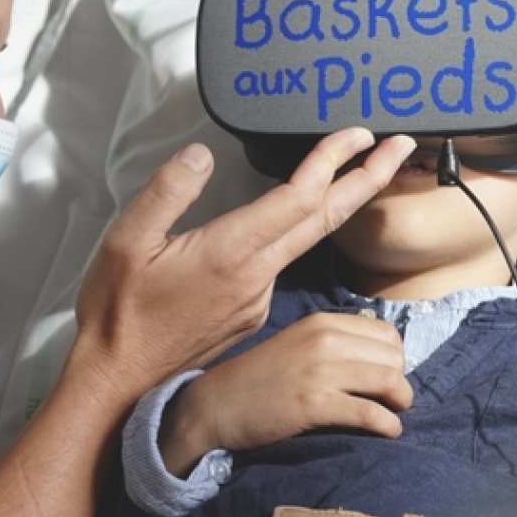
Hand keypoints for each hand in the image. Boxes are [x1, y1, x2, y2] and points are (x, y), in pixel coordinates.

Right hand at [70, 129, 415, 401]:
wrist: (117, 384)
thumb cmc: (116, 314)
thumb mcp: (124, 243)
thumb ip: (166, 192)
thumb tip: (200, 155)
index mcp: (228, 252)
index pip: (298, 196)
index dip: (332, 159)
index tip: (358, 132)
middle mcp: (254, 277)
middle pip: (324, 219)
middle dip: (367, 179)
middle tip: (400, 147)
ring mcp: (256, 300)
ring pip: (305, 242)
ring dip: (334, 204)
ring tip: (355, 174)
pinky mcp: (249, 316)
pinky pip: (279, 265)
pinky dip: (297, 235)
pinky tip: (287, 224)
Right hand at [159, 313, 414, 474]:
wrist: (216, 405)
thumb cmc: (260, 380)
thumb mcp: (297, 345)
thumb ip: (335, 343)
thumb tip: (384, 358)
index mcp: (322, 322)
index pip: (388, 334)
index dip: (395, 359)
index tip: (384, 379)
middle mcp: (323, 340)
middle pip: (394, 358)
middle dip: (400, 382)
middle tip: (388, 401)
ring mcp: (318, 371)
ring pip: (390, 382)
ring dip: (400, 403)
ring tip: (391, 415)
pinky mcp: (313, 404)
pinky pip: (371, 413)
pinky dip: (388, 425)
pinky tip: (386, 431)